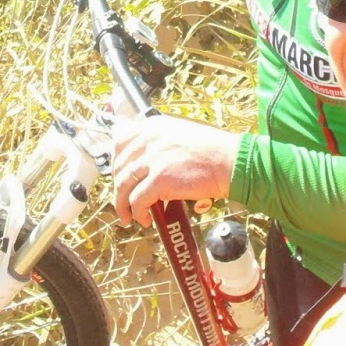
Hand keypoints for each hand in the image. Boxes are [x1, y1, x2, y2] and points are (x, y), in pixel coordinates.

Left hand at [111, 114, 238, 226]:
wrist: (229, 161)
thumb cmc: (212, 150)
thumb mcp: (181, 133)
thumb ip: (161, 141)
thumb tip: (148, 159)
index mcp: (153, 126)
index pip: (120, 139)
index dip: (116, 161)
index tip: (119, 174)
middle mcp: (149, 139)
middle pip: (119, 165)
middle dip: (118, 186)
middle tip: (124, 199)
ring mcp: (153, 159)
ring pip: (123, 185)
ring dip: (123, 204)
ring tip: (129, 216)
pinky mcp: (159, 179)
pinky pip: (137, 200)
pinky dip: (137, 213)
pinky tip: (145, 219)